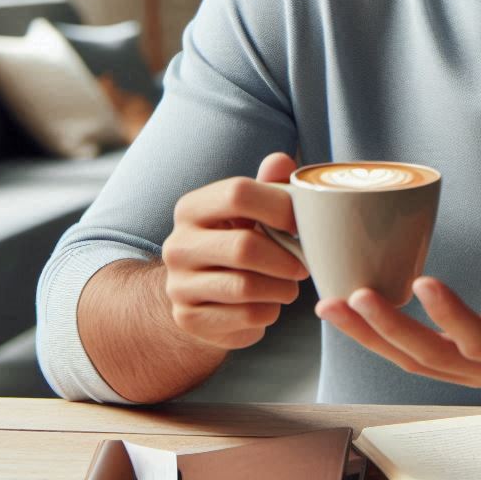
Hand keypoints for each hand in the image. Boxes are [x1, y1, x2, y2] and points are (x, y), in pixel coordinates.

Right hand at [161, 152, 309, 349]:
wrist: (200, 290)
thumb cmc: (236, 238)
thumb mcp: (249, 209)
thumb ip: (268, 184)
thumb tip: (281, 161)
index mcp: (192, 207)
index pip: (238, 193)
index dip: (279, 206)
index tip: (301, 224)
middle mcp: (177, 245)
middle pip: (244, 247)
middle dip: (285, 258)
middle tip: (303, 265)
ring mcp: (178, 285)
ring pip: (246, 288)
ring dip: (281, 289)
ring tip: (290, 285)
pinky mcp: (189, 320)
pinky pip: (245, 318)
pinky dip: (269, 312)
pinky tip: (269, 304)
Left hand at [315, 248, 480, 386]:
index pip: (480, 340)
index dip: (451, 316)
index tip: (423, 282)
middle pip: (431, 357)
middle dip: (390, 328)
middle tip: (358, 295)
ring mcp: (462, 368)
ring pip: (407, 358)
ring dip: (367, 334)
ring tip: (332, 305)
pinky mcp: (445, 357)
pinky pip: (402, 350)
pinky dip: (371, 333)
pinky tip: (344, 310)